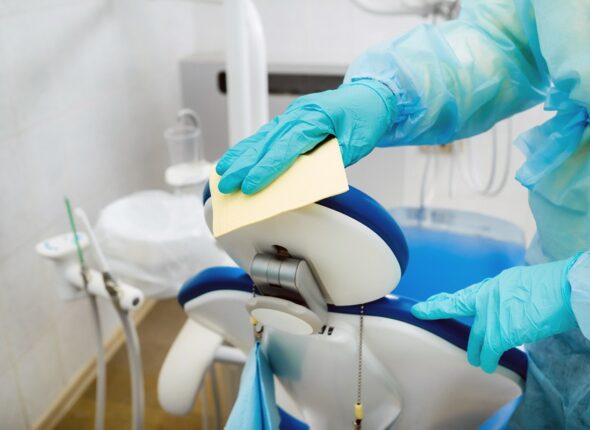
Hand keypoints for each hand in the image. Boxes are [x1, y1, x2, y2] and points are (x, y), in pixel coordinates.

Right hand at [216, 80, 395, 194]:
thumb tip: (306, 182)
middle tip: (226, 184)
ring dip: (241, 156)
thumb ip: (330, 162)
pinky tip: (236, 158)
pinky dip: (250, 148)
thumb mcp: (356, 145)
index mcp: (315, 118)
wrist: (372, 95)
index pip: (286, 149)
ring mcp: (293, 115)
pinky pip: (267, 135)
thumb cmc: (366, 118)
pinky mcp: (291, 120)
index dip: (266, 169)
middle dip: (244, 166)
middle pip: (266, 143)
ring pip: (262, 138)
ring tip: (223, 172)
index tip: (250, 186)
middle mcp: (299, 114)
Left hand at [411, 256, 580, 372]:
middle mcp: (487, 297)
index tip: (423, 304)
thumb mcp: (521, 283)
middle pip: (458, 307)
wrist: (563, 289)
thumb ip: (505, 294)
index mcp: (493, 285)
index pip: (462, 295)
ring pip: (476, 337)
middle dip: (440, 311)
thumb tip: (503, 304)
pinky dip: (489, 359)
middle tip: (425, 313)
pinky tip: (488, 365)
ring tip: (477, 360)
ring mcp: (491, 315)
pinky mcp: (501, 332)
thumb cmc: (551, 287)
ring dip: (476, 350)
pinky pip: (489, 351)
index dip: (441, 301)